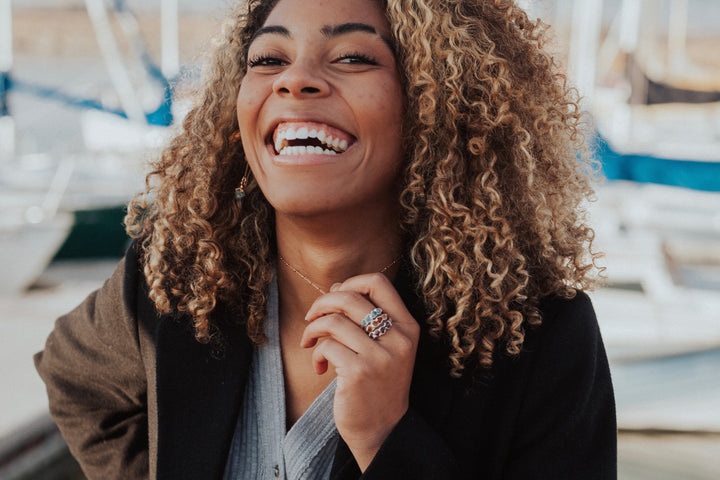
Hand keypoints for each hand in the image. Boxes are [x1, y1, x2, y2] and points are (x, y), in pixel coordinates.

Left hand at [301, 273, 419, 471]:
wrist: (383, 430)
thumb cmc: (377, 384)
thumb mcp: (384, 347)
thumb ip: (365, 317)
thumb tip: (336, 287)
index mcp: (408, 327)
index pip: (378, 283)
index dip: (351, 282)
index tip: (335, 298)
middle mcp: (398, 339)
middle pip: (350, 297)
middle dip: (322, 303)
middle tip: (311, 318)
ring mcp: (380, 357)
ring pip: (334, 321)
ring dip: (313, 330)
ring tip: (311, 344)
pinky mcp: (359, 373)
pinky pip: (327, 347)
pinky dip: (316, 355)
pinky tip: (321, 368)